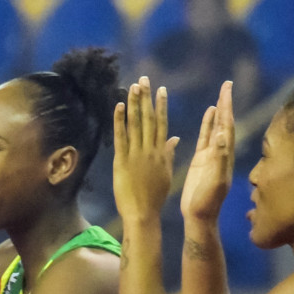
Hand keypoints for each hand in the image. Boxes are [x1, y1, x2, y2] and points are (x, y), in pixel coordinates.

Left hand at [112, 76, 178, 224]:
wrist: (143, 213)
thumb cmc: (154, 197)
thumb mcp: (166, 173)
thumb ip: (169, 153)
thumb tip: (175, 138)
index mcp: (161, 152)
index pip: (162, 124)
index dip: (161, 105)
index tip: (161, 90)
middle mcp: (150, 150)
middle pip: (149, 119)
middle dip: (146, 98)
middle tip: (144, 80)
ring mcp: (136, 154)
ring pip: (135, 124)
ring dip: (134, 104)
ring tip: (132, 86)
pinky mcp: (122, 161)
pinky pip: (120, 137)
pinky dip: (119, 121)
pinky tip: (118, 107)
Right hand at [181, 81, 234, 222]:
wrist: (199, 216)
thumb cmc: (208, 201)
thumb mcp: (215, 179)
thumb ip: (219, 158)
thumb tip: (222, 134)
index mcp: (225, 155)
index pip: (228, 125)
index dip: (227, 107)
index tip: (227, 89)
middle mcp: (221, 152)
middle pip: (225, 122)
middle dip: (226, 103)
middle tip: (226, 84)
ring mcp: (212, 155)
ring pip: (217, 127)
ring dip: (219, 111)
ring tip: (220, 94)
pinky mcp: (202, 160)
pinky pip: (206, 137)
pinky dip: (208, 124)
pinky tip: (209, 113)